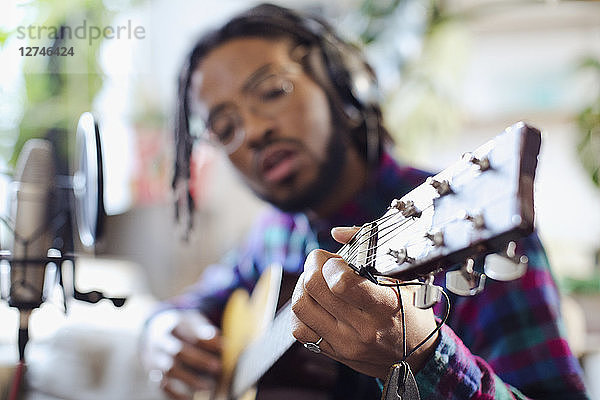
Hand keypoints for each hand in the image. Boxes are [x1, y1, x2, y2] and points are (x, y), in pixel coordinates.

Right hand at [140, 309, 221, 399]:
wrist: (154, 334)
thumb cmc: (182, 329)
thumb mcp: (192, 322)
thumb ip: (205, 331)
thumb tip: (221, 343)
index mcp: (170, 325)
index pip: (187, 332)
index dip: (206, 341)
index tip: (224, 347)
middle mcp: (158, 342)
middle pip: (177, 351)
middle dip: (199, 360)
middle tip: (218, 367)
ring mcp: (153, 359)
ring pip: (169, 370)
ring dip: (190, 379)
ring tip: (209, 386)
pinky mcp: (153, 376)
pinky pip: (162, 387)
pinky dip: (176, 394)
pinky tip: (191, 398)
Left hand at [290, 226, 437, 378]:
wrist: (419, 355)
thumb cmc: (412, 311)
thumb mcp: (406, 278)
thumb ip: (372, 249)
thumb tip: (337, 232)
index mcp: (384, 306)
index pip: (342, 283)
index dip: (331, 263)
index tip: (337, 260)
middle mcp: (363, 328)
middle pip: (313, 288)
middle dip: (313, 265)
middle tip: (322, 263)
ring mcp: (345, 343)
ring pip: (300, 307)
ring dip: (303, 286)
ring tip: (316, 281)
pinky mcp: (333, 352)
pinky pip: (299, 329)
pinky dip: (300, 311)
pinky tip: (314, 302)